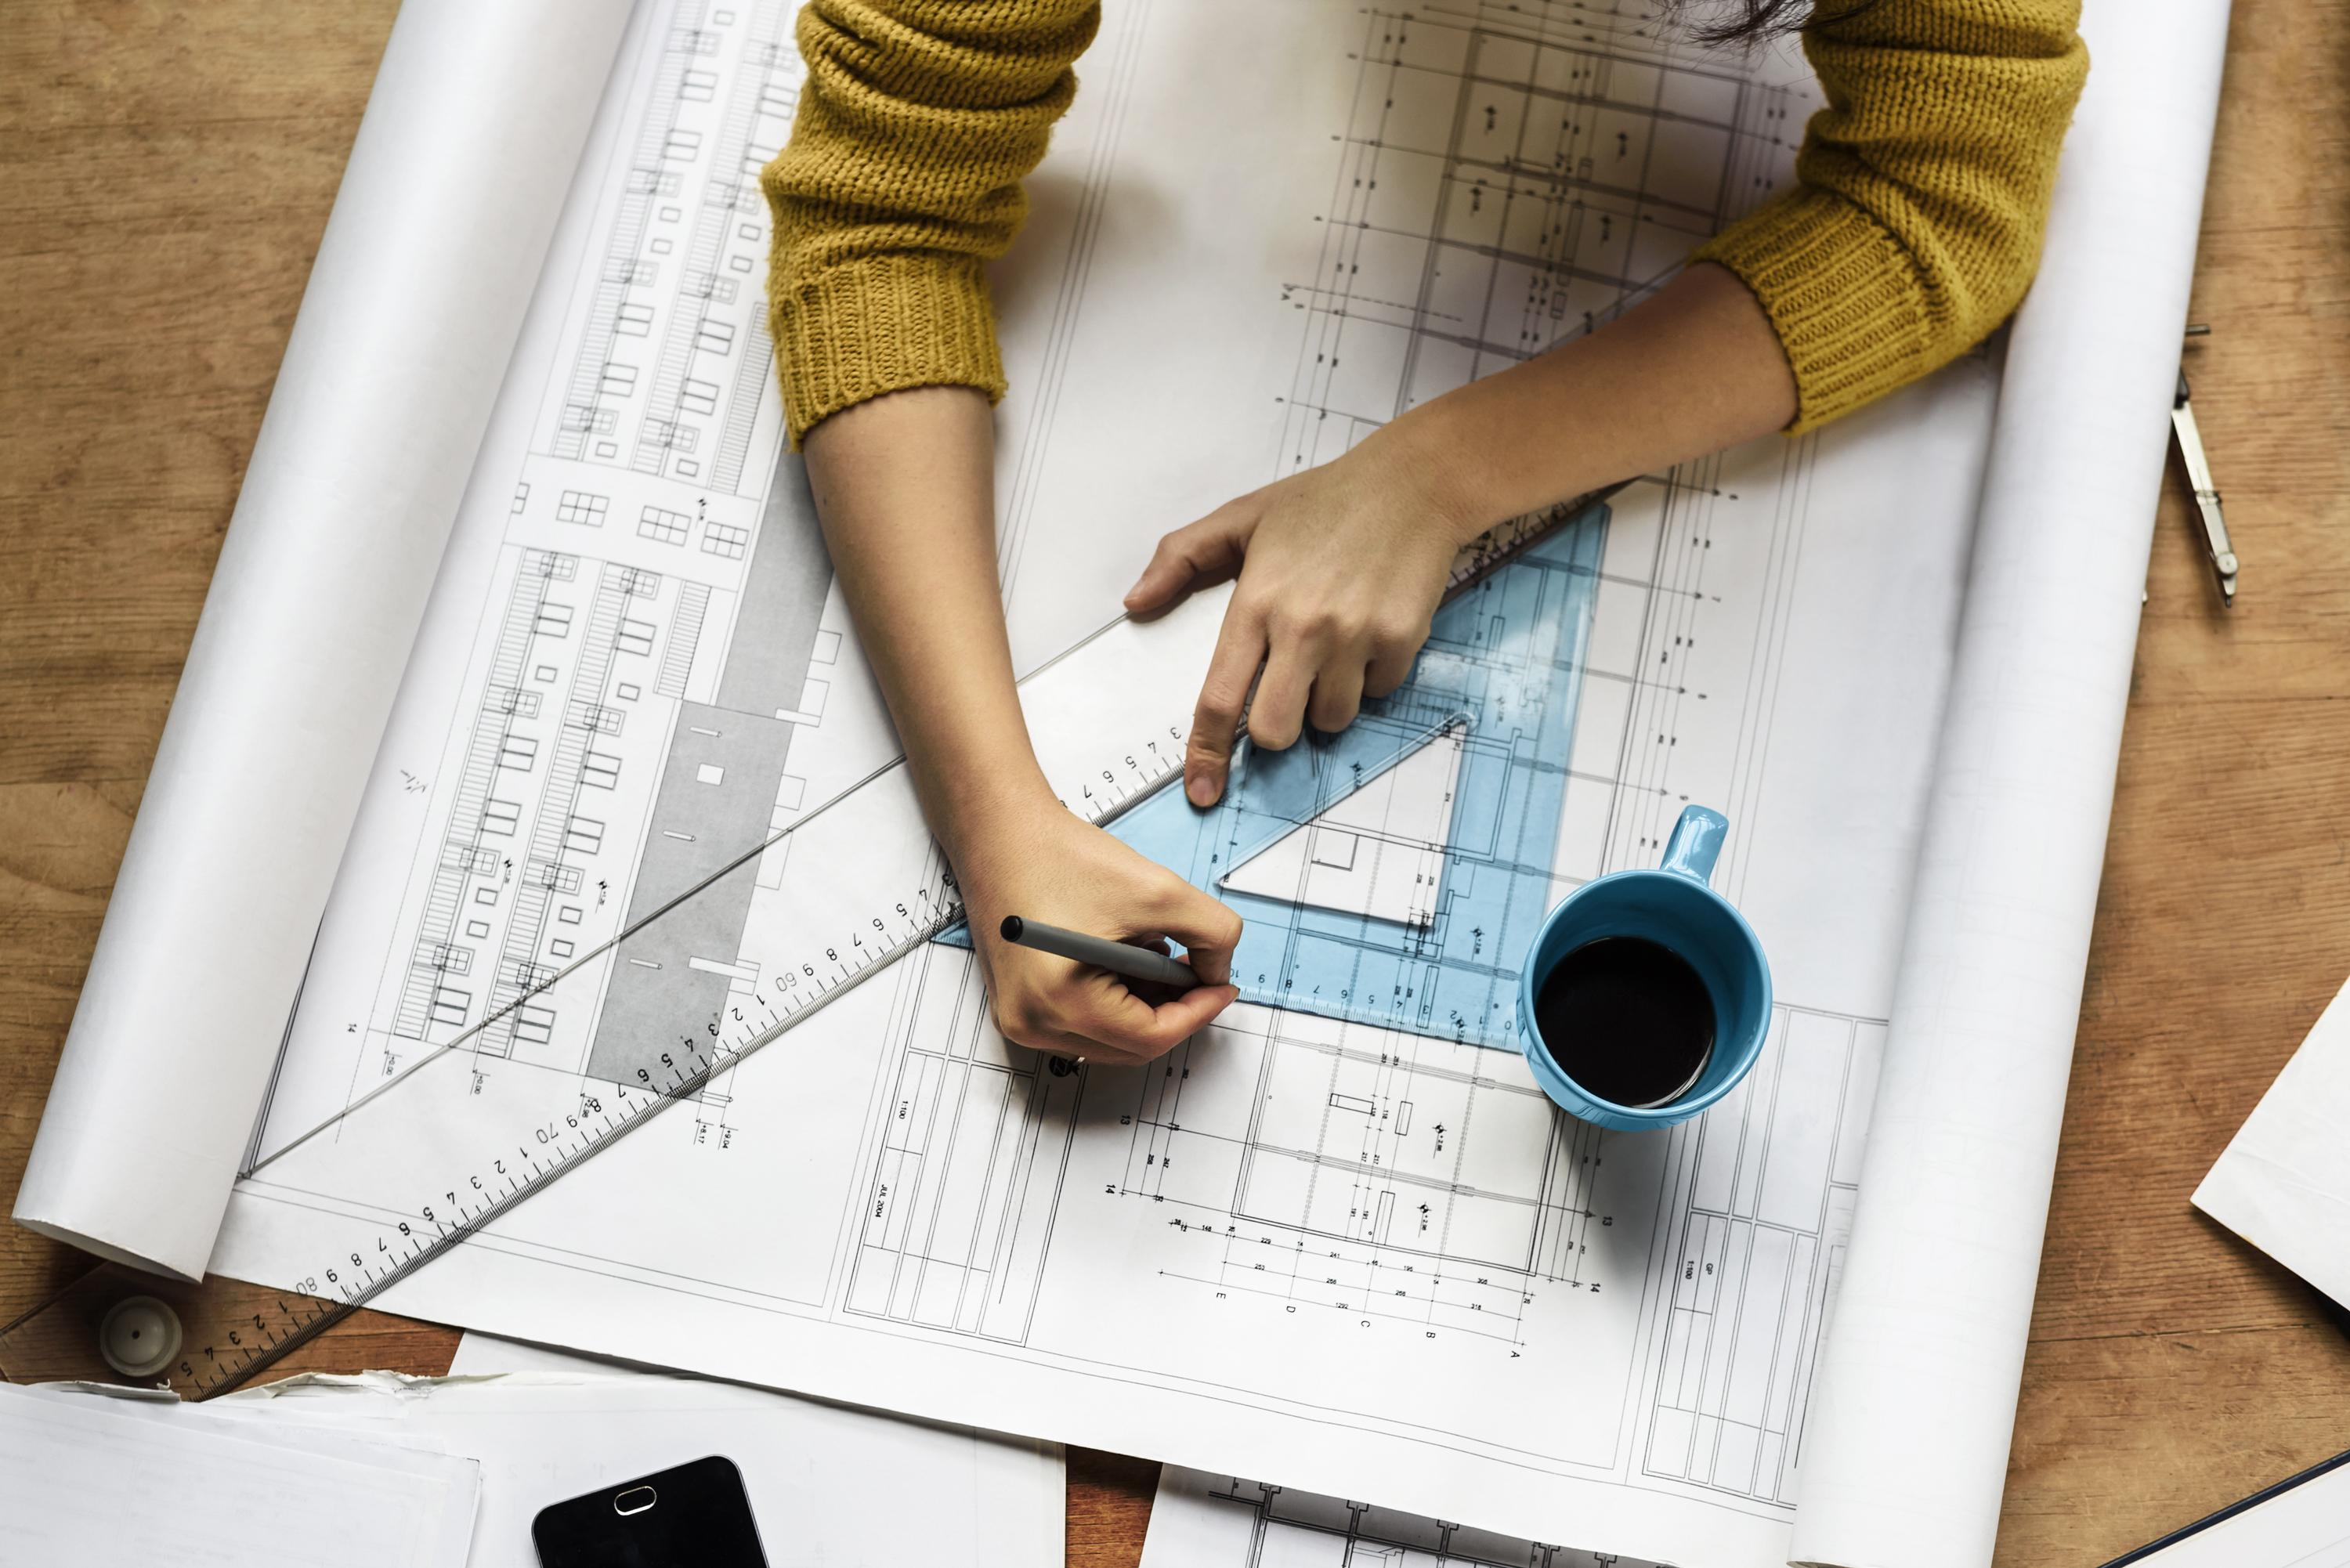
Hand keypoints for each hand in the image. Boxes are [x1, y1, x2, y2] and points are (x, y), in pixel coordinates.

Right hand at [951, 790, 1242, 1066]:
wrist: (1000, 831)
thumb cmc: (1059, 855)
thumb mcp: (1159, 891)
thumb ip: (1212, 934)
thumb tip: (1219, 970)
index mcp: (1060, 1002)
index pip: (1151, 1037)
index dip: (1198, 1012)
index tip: (1222, 986)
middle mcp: (1031, 1022)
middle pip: (1130, 1046)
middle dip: (1173, 1009)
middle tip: (1198, 971)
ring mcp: (1019, 1018)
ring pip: (1109, 1037)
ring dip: (1145, 1005)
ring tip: (1156, 954)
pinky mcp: (1017, 1004)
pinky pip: (1081, 1021)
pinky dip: (1115, 999)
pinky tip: (1126, 957)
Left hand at [1123, 436, 1473, 806]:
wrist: (1414, 484)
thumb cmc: (1324, 502)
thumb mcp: (1242, 517)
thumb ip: (1180, 558)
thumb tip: (1135, 602)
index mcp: (1255, 601)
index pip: (1219, 699)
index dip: (1207, 753)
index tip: (1203, 790)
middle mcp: (1303, 626)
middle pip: (1274, 731)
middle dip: (1275, 729)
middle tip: (1285, 692)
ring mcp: (1354, 636)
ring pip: (1330, 720)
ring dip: (1326, 700)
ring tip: (1333, 648)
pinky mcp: (1400, 640)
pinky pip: (1377, 694)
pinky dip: (1370, 677)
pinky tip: (1369, 631)